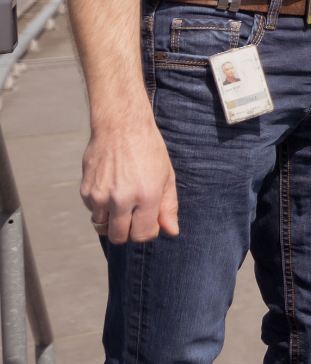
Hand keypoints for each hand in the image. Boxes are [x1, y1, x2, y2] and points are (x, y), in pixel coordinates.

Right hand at [81, 120, 178, 243]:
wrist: (120, 126)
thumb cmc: (148, 150)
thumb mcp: (166, 176)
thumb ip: (168, 207)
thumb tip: (171, 231)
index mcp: (146, 195)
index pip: (143, 235)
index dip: (148, 232)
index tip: (150, 222)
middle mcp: (121, 199)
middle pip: (120, 237)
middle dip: (129, 232)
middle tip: (135, 216)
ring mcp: (100, 196)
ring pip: (103, 227)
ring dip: (113, 221)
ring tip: (123, 201)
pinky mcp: (85, 191)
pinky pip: (93, 212)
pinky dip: (102, 208)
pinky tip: (111, 189)